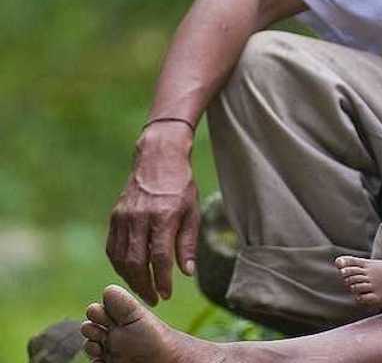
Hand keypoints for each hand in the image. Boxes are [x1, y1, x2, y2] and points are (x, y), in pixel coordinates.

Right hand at [106, 123, 199, 304]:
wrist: (158, 159)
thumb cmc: (181, 186)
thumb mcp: (192, 212)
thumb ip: (187, 243)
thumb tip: (187, 273)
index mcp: (164, 216)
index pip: (159, 256)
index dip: (162, 279)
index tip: (166, 295)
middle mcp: (140, 217)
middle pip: (135, 261)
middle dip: (143, 285)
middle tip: (153, 299)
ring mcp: (124, 217)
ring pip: (120, 258)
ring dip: (129, 279)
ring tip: (142, 290)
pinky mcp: (114, 217)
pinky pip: (112, 248)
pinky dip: (119, 265)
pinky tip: (130, 273)